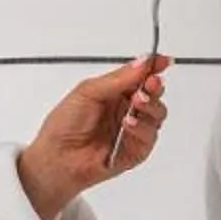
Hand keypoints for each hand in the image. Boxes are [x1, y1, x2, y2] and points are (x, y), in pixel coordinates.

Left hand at [16, 55, 169, 219]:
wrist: (57, 157)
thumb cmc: (65, 124)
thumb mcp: (88, 92)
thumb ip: (119, 78)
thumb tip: (143, 61)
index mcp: (115, 92)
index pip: (140, 76)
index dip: (154, 67)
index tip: (163, 61)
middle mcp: (126, 109)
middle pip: (154, 94)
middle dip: (154, 86)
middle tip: (150, 83)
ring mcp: (132, 130)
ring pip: (157, 114)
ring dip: (150, 106)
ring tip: (137, 103)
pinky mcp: (136, 150)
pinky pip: (150, 136)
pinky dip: (142, 127)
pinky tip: (128, 123)